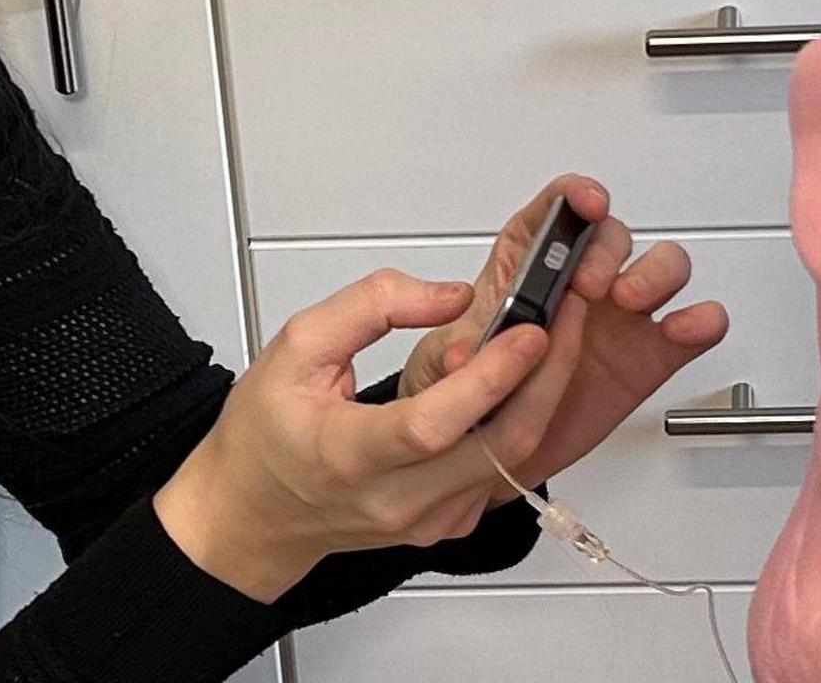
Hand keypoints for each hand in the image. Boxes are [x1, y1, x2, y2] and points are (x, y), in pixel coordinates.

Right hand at [155, 269, 564, 600]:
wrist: (253, 515)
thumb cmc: (265, 436)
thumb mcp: (297, 347)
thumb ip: (371, 307)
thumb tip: (450, 296)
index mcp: (348, 455)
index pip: (432, 425)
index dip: (488, 378)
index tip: (528, 332)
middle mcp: (396, 498)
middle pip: (497, 446)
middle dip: (547, 377)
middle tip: (567, 317)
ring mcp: (427, 519)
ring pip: (510, 460)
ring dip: (541, 397)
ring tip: (554, 336)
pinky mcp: (446, 524)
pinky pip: (499, 473)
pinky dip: (519, 424)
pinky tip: (522, 382)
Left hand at [400, 177, 730, 488]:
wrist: (495, 451)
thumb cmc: (473, 391)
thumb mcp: (441, 370)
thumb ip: (453, 356)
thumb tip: (463, 354)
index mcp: (529, 267)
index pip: (557, 210)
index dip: (575, 197)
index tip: (586, 203)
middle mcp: (583, 281)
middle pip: (612, 234)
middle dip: (607, 249)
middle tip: (590, 283)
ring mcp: (621, 316)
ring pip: (663, 265)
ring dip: (655, 273)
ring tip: (630, 302)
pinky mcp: (650, 355)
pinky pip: (692, 326)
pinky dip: (700, 321)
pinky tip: (686, 328)